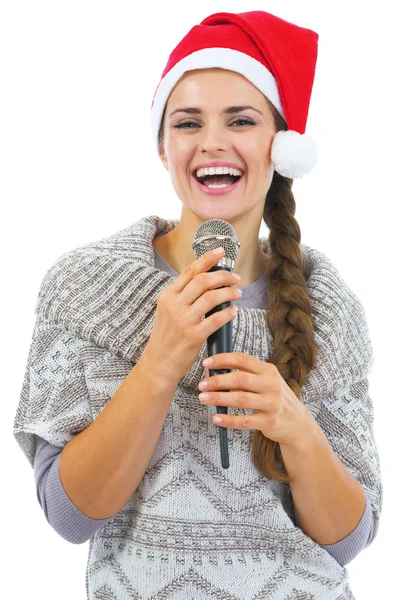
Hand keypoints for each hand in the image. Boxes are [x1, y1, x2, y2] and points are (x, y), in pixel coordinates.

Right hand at [144, 247, 241, 383]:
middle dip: (223, 276)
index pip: (190, 271)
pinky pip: (216, 319)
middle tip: (235, 278)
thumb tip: (206, 281)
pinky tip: (233, 311)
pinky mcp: (193, 336)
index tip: (221, 251)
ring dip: (229, 293)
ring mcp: (183, 320)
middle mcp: (174, 305)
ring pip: (212, 297)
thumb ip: (183, 296)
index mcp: (168, 296)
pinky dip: (228, 312)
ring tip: (237, 293)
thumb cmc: (167, 337)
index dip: (207, 259)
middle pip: (203, 281)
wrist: (159, 363)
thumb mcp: (168, 311)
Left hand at [198, 352, 312, 445]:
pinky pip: (244, 421)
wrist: (297, 422)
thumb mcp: (265, 381)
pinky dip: (228, 420)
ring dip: (218, 398)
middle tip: (201, 384)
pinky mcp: (269, 422)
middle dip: (217, 381)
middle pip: (239, 379)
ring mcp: (271, 403)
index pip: (242, 359)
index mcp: (268, 370)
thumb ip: (244, 376)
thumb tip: (213, 374)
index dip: (222, 359)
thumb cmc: (274, 398)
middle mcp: (271, 385)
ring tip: (203, 398)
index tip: (207, 363)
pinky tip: (216, 418)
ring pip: (240, 399)